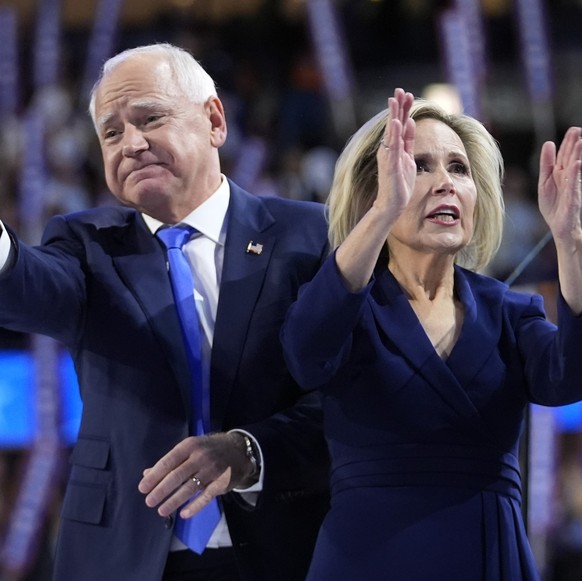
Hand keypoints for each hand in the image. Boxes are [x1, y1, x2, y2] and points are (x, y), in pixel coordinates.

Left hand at [138, 432, 256, 518]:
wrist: (238, 450)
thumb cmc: (208, 449)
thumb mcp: (190, 449)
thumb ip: (170, 461)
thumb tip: (147, 474)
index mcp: (189, 446)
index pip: (168, 462)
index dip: (154, 476)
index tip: (142, 488)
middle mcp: (200, 457)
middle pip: (177, 476)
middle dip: (161, 490)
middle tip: (149, 502)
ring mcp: (212, 470)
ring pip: (189, 488)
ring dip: (174, 501)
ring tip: (161, 511)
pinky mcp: (221, 482)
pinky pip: (205, 497)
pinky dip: (194, 506)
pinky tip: (183, 514)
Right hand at [375, 87, 416, 223]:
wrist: (392, 204)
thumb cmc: (399, 183)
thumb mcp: (407, 157)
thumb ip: (408, 141)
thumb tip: (411, 122)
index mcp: (394, 147)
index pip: (399, 124)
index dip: (402, 109)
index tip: (405, 93)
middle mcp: (388, 149)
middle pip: (394, 123)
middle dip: (397, 106)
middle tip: (399, 89)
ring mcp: (388, 156)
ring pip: (391, 132)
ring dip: (394, 115)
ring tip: (396, 100)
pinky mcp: (390, 165)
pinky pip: (393, 146)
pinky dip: (394, 134)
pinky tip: (396, 122)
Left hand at [538, 126, 581, 240]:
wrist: (559, 226)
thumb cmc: (553, 205)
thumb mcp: (544, 182)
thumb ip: (546, 164)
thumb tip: (548, 143)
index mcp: (560, 173)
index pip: (564, 155)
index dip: (567, 143)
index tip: (573, 130)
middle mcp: (567, 178)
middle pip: (570, 159)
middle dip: (574, 145)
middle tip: (578, 130)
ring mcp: (571, 187)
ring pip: (574, 169)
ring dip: (577, 155)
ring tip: (580, 142)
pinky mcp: (572, 198)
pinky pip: (574, 185)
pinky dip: (575, 174)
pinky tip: (577, 164)